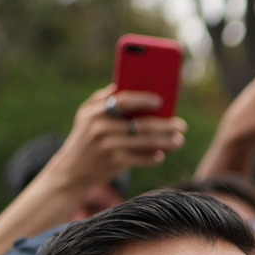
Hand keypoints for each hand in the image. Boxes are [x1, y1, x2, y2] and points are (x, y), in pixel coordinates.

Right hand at [51, 85, 186, 188]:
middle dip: (166, 125)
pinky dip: (154, 157)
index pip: (123, 101)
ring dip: (167, 142)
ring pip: (146, 142)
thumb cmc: (85, 138)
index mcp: (95, 112)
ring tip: (179, 141)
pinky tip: (162, 155)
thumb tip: (120, 85)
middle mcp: (100, 127)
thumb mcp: (85, 116)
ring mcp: (108, 146)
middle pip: (141, 124)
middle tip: (182, 125)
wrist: (72, 169)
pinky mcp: (114, 162)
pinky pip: (141, 159)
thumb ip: (101, 99)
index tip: (160, 101)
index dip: (143, 99)